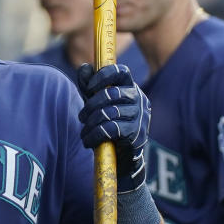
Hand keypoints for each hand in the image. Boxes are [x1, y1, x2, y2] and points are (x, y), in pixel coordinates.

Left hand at [77, 63, 149, 192]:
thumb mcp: (96, 102)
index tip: (88, 88)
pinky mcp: (137, 135)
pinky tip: (88, 140)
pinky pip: (110, 129)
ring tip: (84, 131)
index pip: (121, 71)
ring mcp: (141, 117)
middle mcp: (139, 100)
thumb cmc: (108, 123)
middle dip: (90, 106)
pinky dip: (94, 135)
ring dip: (90, 123)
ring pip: (108, 112)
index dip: (102, 75)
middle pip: (111, 93)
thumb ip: (89, 85)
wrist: (121, 156)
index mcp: (130, 87)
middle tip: (81, 117)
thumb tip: (85, 67)